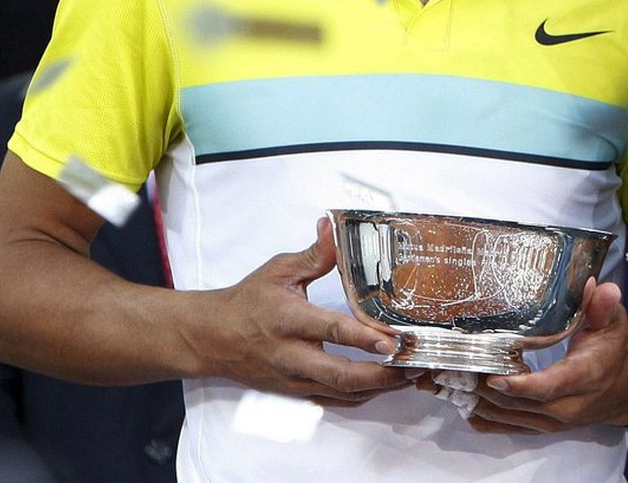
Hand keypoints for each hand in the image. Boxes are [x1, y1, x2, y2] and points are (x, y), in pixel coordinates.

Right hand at [194, 217, 417, 403]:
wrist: (212, 338)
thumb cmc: (248, 301)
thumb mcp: (278, 270)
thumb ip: (314, 254)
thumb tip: (332, 226)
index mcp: (289, 320)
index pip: (331, 330)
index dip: (364, 338)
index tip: (393, 340)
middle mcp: (292, 355)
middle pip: (342, 375)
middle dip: (383, 374)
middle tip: (415, 364)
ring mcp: (294, 379)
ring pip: (342, 393)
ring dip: (380, 388)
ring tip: (411, 375)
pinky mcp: (295, 392)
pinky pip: (334, 401)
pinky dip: (363, 396)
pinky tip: (385, 385)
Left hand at [444, 278, 627, 433]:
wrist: (624, 390)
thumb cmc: (613, 352)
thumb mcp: (613, 324)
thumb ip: (602, 306)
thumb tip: (598, 286)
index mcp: (584, 377)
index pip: (550, 387)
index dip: (521, 385)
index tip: (495, 376)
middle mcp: (567, 405)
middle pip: (520, 403)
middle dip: (485, 387)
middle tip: (455, 368)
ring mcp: (552, 421)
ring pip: (508, 416)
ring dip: (477, 401)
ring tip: (448, 381)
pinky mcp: (542, 427)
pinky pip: (508, 427)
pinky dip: (484, 417)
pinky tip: (462, 402)